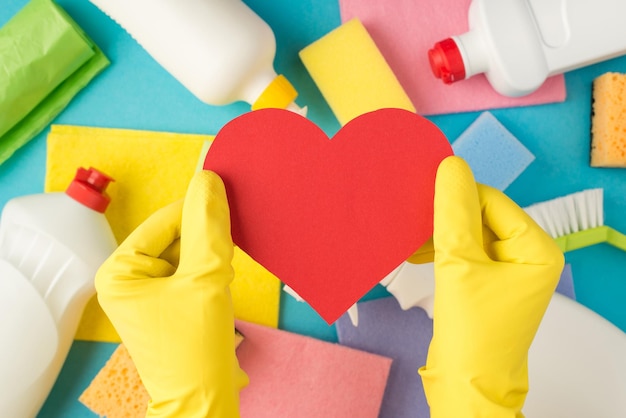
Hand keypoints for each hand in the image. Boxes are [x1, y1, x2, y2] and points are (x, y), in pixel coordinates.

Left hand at [95, 170, 247, 416]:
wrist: (202, 400)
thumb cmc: (195, 343)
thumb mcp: (205, 277)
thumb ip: (207, 226)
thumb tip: (208, 181)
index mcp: (118, 271)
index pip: (162, 221)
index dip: (197, 208)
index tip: (228, 194)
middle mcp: (125, 280)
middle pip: (172, 238)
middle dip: (205, 238)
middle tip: (234, 238)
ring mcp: (144, 295)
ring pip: (184, 255)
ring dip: (209, 256)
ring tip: (226, 269)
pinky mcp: (163, 306)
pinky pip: (187, 274)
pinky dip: (208, 272)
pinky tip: (223, 281)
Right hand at [416, 156, 563, 416]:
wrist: (466, 384)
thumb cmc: (471, 330)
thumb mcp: (459, 264)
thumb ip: (454, 213)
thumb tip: (451, 166)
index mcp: (536, 250)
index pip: (492, 202)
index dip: (456, 195)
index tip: (419, 193)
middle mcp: (527, 256)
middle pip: (480, 216)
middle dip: (444, 217)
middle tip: (412, 216)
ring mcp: (507, 271)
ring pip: (468, 234)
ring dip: (439, 234)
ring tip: (410, 239)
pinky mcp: (487, 283)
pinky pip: (463, 253)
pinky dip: (440, 251)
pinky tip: (416, 253)